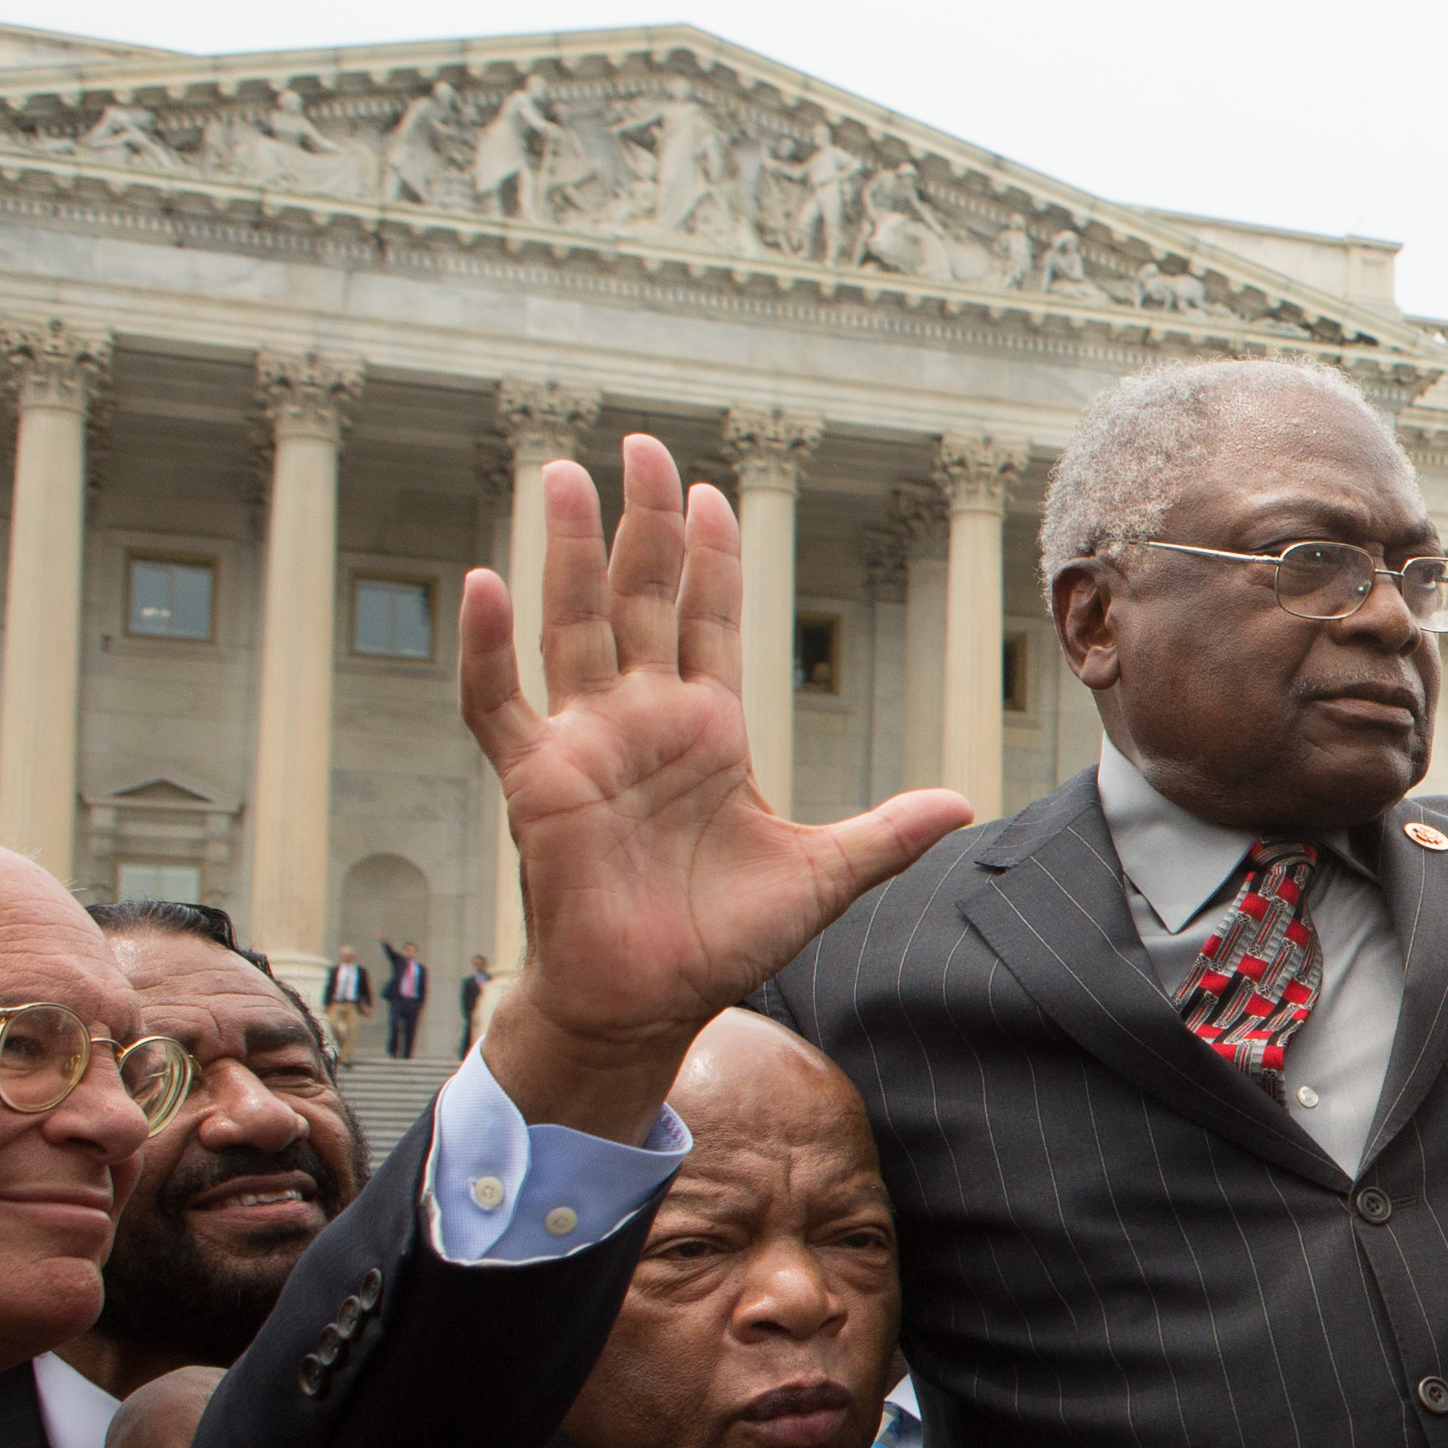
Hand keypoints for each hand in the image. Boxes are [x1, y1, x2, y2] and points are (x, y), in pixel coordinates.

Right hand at [464, 436, 972, 1138]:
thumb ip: (887, 835)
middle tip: (643, 445)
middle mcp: (643, 720)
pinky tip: (485, 584)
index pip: (710, 620)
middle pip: (641, 598)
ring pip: (571, 626)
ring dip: (567, 553)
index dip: (710, 558)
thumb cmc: (723, 940)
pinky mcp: (536, 782)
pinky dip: (490, 649)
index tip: (713, 494)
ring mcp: (585, 744)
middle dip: (644, 523)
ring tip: (561, 474)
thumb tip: (963, 803)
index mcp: (710, 730)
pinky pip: (500, 704)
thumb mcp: (822, 878)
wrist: (650, 1003)